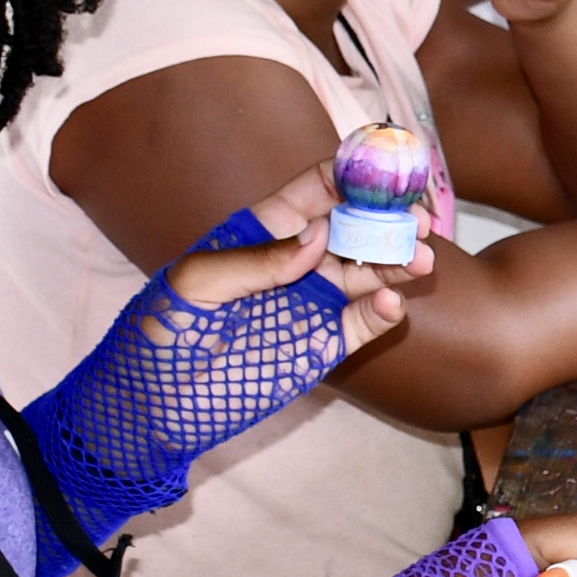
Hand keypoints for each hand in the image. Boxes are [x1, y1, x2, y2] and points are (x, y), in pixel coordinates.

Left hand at [179, 161, 426, 357]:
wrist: (154, 406)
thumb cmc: (159, 334)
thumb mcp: (193, 284)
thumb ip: (253, 261)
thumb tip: (317, 237)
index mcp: (264, 231)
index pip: (317, 190)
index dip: (352, 175)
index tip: (387, 170)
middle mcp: (297, 261)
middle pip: (356, 227)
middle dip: (389, 219)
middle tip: (417, 221)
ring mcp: (313, 301)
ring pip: (368, 272)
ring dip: (397, 262)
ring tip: (422, 261)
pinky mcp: (323, 344)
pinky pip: (363, 322)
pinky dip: (383, 311)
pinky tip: (391, 302)